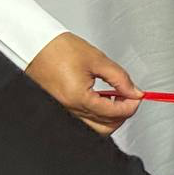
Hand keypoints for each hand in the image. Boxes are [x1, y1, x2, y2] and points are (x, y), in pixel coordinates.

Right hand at [25, 31, 142, 134]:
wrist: (35, 46)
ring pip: (92, 128)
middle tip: (130, 97)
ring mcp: (61, 112)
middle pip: (103, 128)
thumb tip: (134, 92)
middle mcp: (67, 110)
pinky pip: (81, 121)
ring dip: (109, 116)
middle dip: (122, 115)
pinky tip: (102, 100)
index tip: (138, 96)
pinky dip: (96, 115)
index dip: (131, 106)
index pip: (112, 114)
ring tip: (117, 97)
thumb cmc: (59, 49)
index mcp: (77, 98)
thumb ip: (120, 78)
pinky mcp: (58, 110)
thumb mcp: (98, 60)